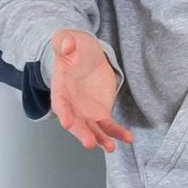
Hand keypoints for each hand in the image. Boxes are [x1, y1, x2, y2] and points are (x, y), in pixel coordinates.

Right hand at [47, 29, 129, 150]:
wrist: (86, 54)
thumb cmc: (73, 47)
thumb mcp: (67, 39)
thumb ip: (64, 42)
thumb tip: (66, 44)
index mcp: (61, 88)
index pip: (59, 103)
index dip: (63, 113)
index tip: (66, 123)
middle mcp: (72, 104)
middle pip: (75, 122)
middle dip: (82, 133)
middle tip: (89, 144)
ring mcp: (86, 111)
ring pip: (92, 129)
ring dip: (101, 139)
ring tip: (110, 148)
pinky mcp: (101, 112)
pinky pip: (109, 126)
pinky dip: (118, 133)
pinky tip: (128, 139)